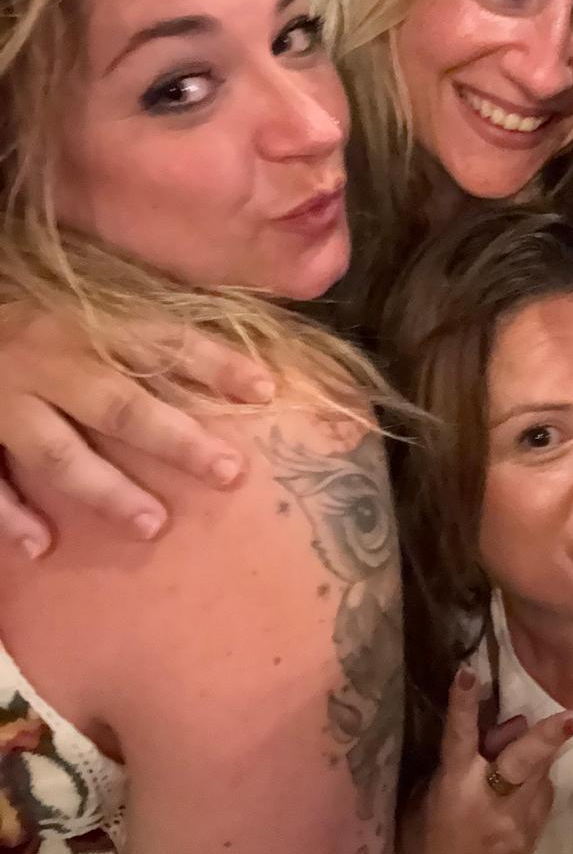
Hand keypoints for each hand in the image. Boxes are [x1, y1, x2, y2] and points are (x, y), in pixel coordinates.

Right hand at [0, 308, 274, 556]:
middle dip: (176, 441)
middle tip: (228, 472)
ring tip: (153, 525)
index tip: (266, 390)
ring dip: (107, 491)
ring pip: (59, 452)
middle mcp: (51, 362)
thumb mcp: (81, 306)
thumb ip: (140, 335)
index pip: (163, 342)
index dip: (216, 364)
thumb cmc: (27, 315)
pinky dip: (11, 516)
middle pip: (120, 405)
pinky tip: (42, 547)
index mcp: (87, 327)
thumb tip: (227, 365)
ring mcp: (5, 402)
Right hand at [394, 666, 572, 853]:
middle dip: (550, 738)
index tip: (469, 673)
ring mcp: (514, 827)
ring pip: (541, 778)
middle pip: (523, 763)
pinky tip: (521, 790)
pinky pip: (542, 801)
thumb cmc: (420, 838)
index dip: (464, 706)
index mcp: (453, 789)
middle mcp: (488, 805)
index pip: (460, 738)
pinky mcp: (529, 842)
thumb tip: (510, 726)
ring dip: (539, 759)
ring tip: (528, 753)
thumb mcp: (431, 792)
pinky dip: (536, 786)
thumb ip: (469, 758)